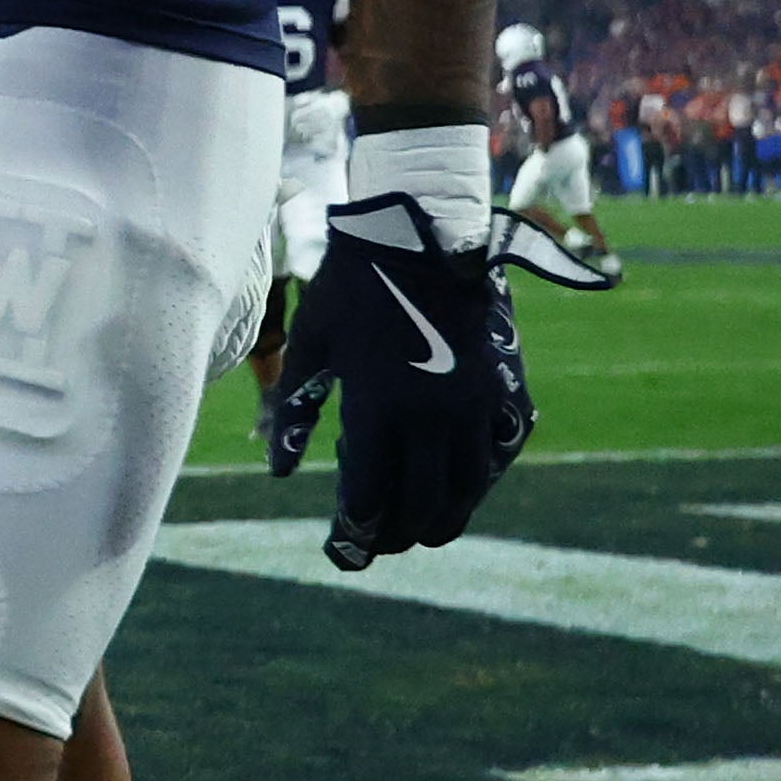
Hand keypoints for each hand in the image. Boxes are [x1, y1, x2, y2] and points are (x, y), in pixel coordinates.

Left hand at [260, 194, 535, 567]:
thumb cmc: (352, 286)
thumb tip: (279, 469)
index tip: (342, 545)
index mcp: (379, 409)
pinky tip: (452, 484)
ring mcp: (473, 407)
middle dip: (397, 535)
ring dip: (440, 517)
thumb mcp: (313, 344)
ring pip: (467, 492)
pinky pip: (495, 457)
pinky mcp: (501, 392)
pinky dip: (475, 483)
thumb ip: (295, 409)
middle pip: (422, 508)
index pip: (371, 498)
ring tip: (414, 524)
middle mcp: (432, 418)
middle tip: (376, 540)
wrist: (421, 235)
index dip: (356, 532)